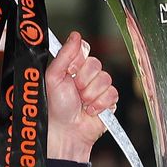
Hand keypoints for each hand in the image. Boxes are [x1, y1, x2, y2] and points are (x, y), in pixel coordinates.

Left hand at [44, 32, 117, 162]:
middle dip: (83, 80)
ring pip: (105, 79)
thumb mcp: (54, 77)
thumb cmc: (56, 107)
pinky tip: (90, 111)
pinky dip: (100, 104)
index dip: (79, 60)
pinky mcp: (109, 100)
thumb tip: (76, 35)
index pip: (84, 49)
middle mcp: (87, 75)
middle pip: (96, 64)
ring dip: (91, 94)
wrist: (66, 131)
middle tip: (75, 91)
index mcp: (73, 66)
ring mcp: (99, 87)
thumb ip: (64, 54)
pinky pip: (112, 94)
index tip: (71, 70)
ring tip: (82, 103)